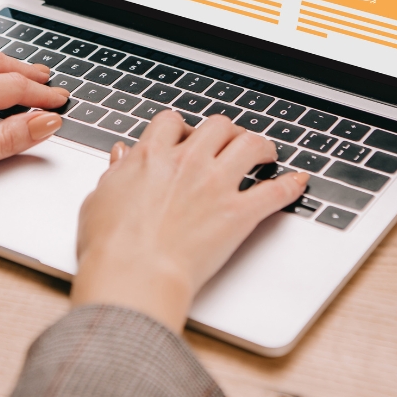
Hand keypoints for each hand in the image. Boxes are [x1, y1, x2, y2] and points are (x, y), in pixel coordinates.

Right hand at [71, 110, 308, 331]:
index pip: (172, 122)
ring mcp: (216, 185)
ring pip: (250, 144)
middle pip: (218, 125)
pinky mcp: (238, 213)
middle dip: (225, 132)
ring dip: (261, 146)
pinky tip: (298, 182)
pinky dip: (291, 185)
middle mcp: (187, 162)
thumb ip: (115, 173)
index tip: (185, 137)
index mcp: (151, 156)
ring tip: (265, 154)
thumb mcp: (99, 199)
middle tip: (230, 143)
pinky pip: (275, 191)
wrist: (134, 275)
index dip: (181, 128)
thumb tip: (121, 156)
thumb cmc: (110, 245)